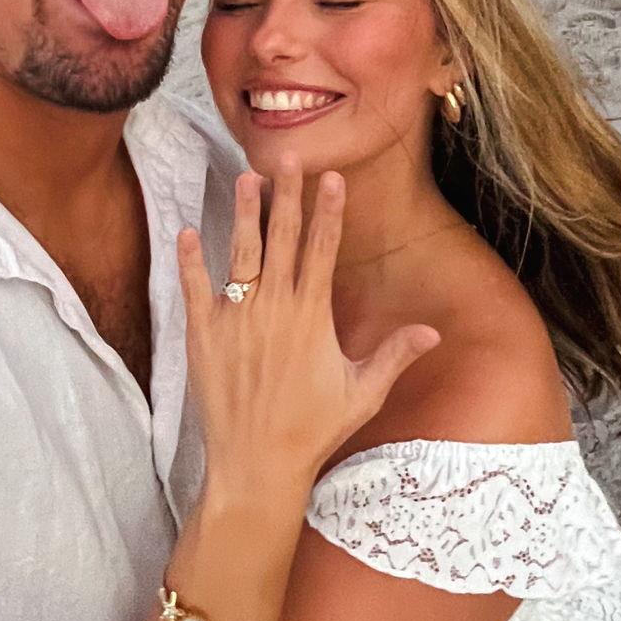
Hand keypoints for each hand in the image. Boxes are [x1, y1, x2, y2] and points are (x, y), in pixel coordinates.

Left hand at [176, 161, 439, 514]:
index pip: (323, 249)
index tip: (331, 177)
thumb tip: (433, 331)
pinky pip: (195, 289)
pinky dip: (190, 261)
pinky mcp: (204, 336)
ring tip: (244, 177)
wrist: (257, 463)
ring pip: (241, 254)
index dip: (328, 211)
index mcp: (312, 315)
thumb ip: (395, 355)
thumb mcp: (363, 393)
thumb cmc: (313, 430)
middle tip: (287, 157)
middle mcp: (274, 308)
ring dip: (243, 214)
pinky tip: (187, 231)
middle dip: (287, 195)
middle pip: (283, 239)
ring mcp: (236, 319)